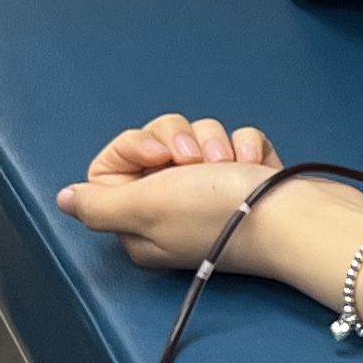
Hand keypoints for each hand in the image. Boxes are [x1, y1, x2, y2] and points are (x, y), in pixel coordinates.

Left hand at [56, 114, 282, 270]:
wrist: (299, 218)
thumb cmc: (219, 213)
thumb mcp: (144, 208)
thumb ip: (97, 204)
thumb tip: (64, 199)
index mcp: (139, 224)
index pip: (112, 167)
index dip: (134, 148)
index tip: (159, 156)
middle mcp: (171, 209)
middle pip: (154, 145)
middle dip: (179, 140)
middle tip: (196, 161)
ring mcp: (211, 193)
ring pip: (196, 138)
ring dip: (216, 142)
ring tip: (232, 166)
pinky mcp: (247, 178)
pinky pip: (234, 140)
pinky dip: (245, 146)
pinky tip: (253, 165)